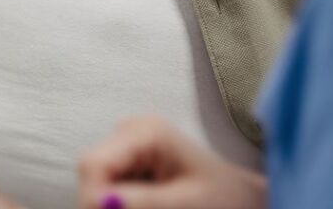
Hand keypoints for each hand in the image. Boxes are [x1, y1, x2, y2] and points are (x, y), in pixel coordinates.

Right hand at [77, 116, 266, 208]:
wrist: (241, 199)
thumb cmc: (223, 200)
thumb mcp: (185, 205)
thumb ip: (141, 204)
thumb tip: (95, 203)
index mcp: (146, 132)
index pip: (92, 165)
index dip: (92, 200)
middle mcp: (130, 132)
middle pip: (91, 177)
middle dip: (103, 207)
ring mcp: (127, 147)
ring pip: (96, 187)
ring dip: (112, 207)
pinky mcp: (129, 165)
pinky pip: (109, 190)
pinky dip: (120, 205)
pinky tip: (145, 207)